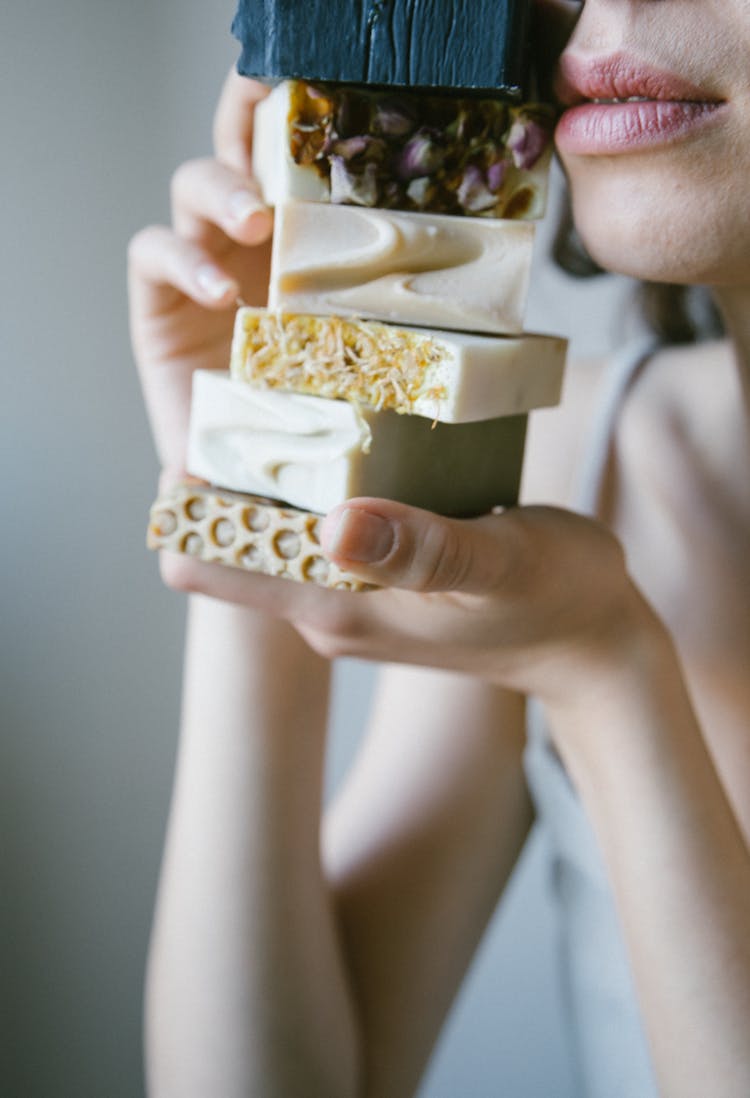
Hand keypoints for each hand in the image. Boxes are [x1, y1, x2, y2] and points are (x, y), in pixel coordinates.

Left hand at [129, 66, 662, 712]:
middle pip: (231, 531)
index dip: (188, 499)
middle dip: (229, 465)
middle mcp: (324, 603)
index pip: (206, 561)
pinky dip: (321, 476)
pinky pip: (320, 522)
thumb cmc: (556, 601)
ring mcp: (348, 590)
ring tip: (299, 392)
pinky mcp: (376, 574)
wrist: (591, 643)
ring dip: (276, 464)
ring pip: (276, 521)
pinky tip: (350, 428)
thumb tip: (333, 523)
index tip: (206, 428)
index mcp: (334, 606)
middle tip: (256, 384)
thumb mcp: (498, 566)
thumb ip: (420, 551)